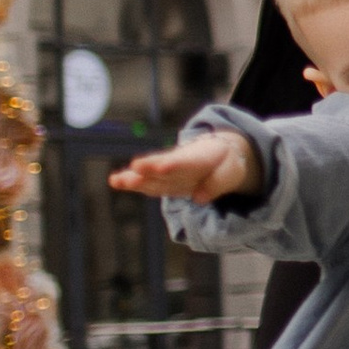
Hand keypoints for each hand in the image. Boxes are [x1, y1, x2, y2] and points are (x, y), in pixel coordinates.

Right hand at [109, 131, 258, 202]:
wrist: (218, 150)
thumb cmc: (226, 162)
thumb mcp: (232, 171)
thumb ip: (217, 183)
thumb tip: (199, 198)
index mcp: (199, 158)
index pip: (185, 163)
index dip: (174, 165)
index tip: (162, 166)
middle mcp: (179, 163)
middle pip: (162, 168)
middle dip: (149, 170)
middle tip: (134, 169)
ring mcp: (169, 171)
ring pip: (151, 176)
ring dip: (134, 178)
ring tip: (117, 179)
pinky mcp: (164, 179)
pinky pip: (150, 183)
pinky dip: (133, 183)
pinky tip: (116, 181)